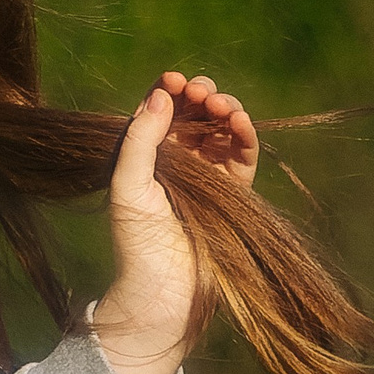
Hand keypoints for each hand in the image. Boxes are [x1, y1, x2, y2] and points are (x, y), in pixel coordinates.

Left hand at [89, 70, 259, 373]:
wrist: (163, 293)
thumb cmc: (137, 243)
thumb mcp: (128, 186)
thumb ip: (140, 139)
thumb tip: (160, 93)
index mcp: (145, 158)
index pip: (160, 113)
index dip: (169, 92)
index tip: (173, 80)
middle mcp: (176, 163)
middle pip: (193, 116)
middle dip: (199, 97)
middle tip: (201, 92)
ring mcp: (207, 177)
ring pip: (220, 130)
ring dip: (224, 111)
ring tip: (221, 104)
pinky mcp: (233, 193)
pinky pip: (242, 156)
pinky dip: (244, 135)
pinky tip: (240, 122)